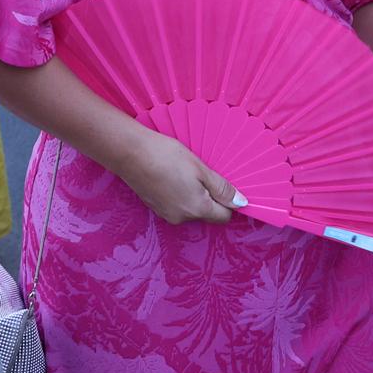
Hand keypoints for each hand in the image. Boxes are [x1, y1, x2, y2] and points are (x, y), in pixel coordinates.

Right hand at [118, 131, 239, 225]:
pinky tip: (172, 176)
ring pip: (191, 210)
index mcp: (198, 209)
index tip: (225, 184)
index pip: (224, 216)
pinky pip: (177, 206)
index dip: (229, 202)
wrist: (131, 153)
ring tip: (185, 172)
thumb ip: (221, 188)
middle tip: (203, 173)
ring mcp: (167, 215)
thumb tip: (241, 204)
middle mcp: (183, 218)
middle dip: (210, 197)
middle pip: (207, 214)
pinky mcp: (156, 208)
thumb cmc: (168, 156)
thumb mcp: (200, 168)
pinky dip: (179, 194)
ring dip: (194, 195)